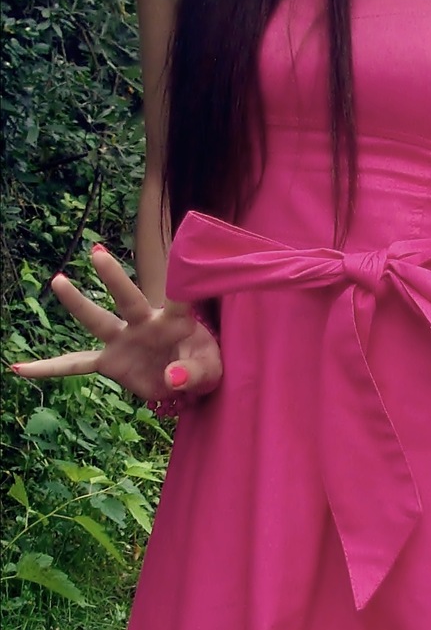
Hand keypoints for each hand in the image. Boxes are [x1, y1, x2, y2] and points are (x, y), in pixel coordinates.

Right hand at [10, 245, 221, 404]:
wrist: (186, 381)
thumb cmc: (201, 366)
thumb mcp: (209, 373)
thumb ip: (194, 373)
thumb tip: (171, 378)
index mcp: (175, 321)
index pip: (180, 298)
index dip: (181, 279)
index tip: (183, 248)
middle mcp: (144, 324)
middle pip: (128, 299)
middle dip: (114, 279)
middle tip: (98, 254)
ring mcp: (123, 340)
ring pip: (97, 321)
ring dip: (78, 303)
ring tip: (58, 280)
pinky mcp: (110, 362)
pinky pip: (76, 364)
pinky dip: (50, 368)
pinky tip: (21, 369)